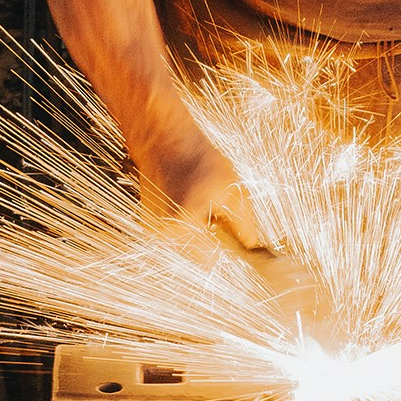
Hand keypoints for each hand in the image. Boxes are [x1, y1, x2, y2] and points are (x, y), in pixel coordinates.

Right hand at [143, 127, 278, 249]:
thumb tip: (252, 246)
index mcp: (185, 225)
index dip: (226, 250)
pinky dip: (184, 223)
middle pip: (198, 256)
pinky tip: (186, 201)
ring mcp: (154, 229)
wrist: (164, 139)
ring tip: (199, 203)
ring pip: (186, 246)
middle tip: (216, 212)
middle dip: (211, 239)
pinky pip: (175, 234)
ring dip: (197, 232)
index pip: (211, 261)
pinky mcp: (148, 222)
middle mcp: (165, 232)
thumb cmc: (199, 159)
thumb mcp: (233, 190)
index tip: (233, 237)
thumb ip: (244, 224)